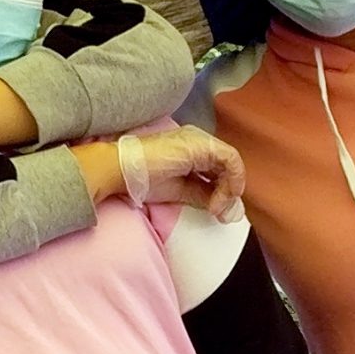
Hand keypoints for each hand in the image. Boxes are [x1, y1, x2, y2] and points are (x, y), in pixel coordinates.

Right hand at [120, 127, 247, 219]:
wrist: (123, 169)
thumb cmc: (144, 179)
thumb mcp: (181, 191)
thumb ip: (203, 195)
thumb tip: (225, 208)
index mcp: (193, 150)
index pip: (220, 168)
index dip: (225, 190)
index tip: (218, 210)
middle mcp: (199, 141)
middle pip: (227, 165)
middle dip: (229, 191)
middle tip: (222, 213)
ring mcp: (200, 140)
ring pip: (231, 161)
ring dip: (230, 188)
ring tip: (217, 208)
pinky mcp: (201, 144)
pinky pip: (230, 158)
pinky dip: (231, 180)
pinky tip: (220, 197)